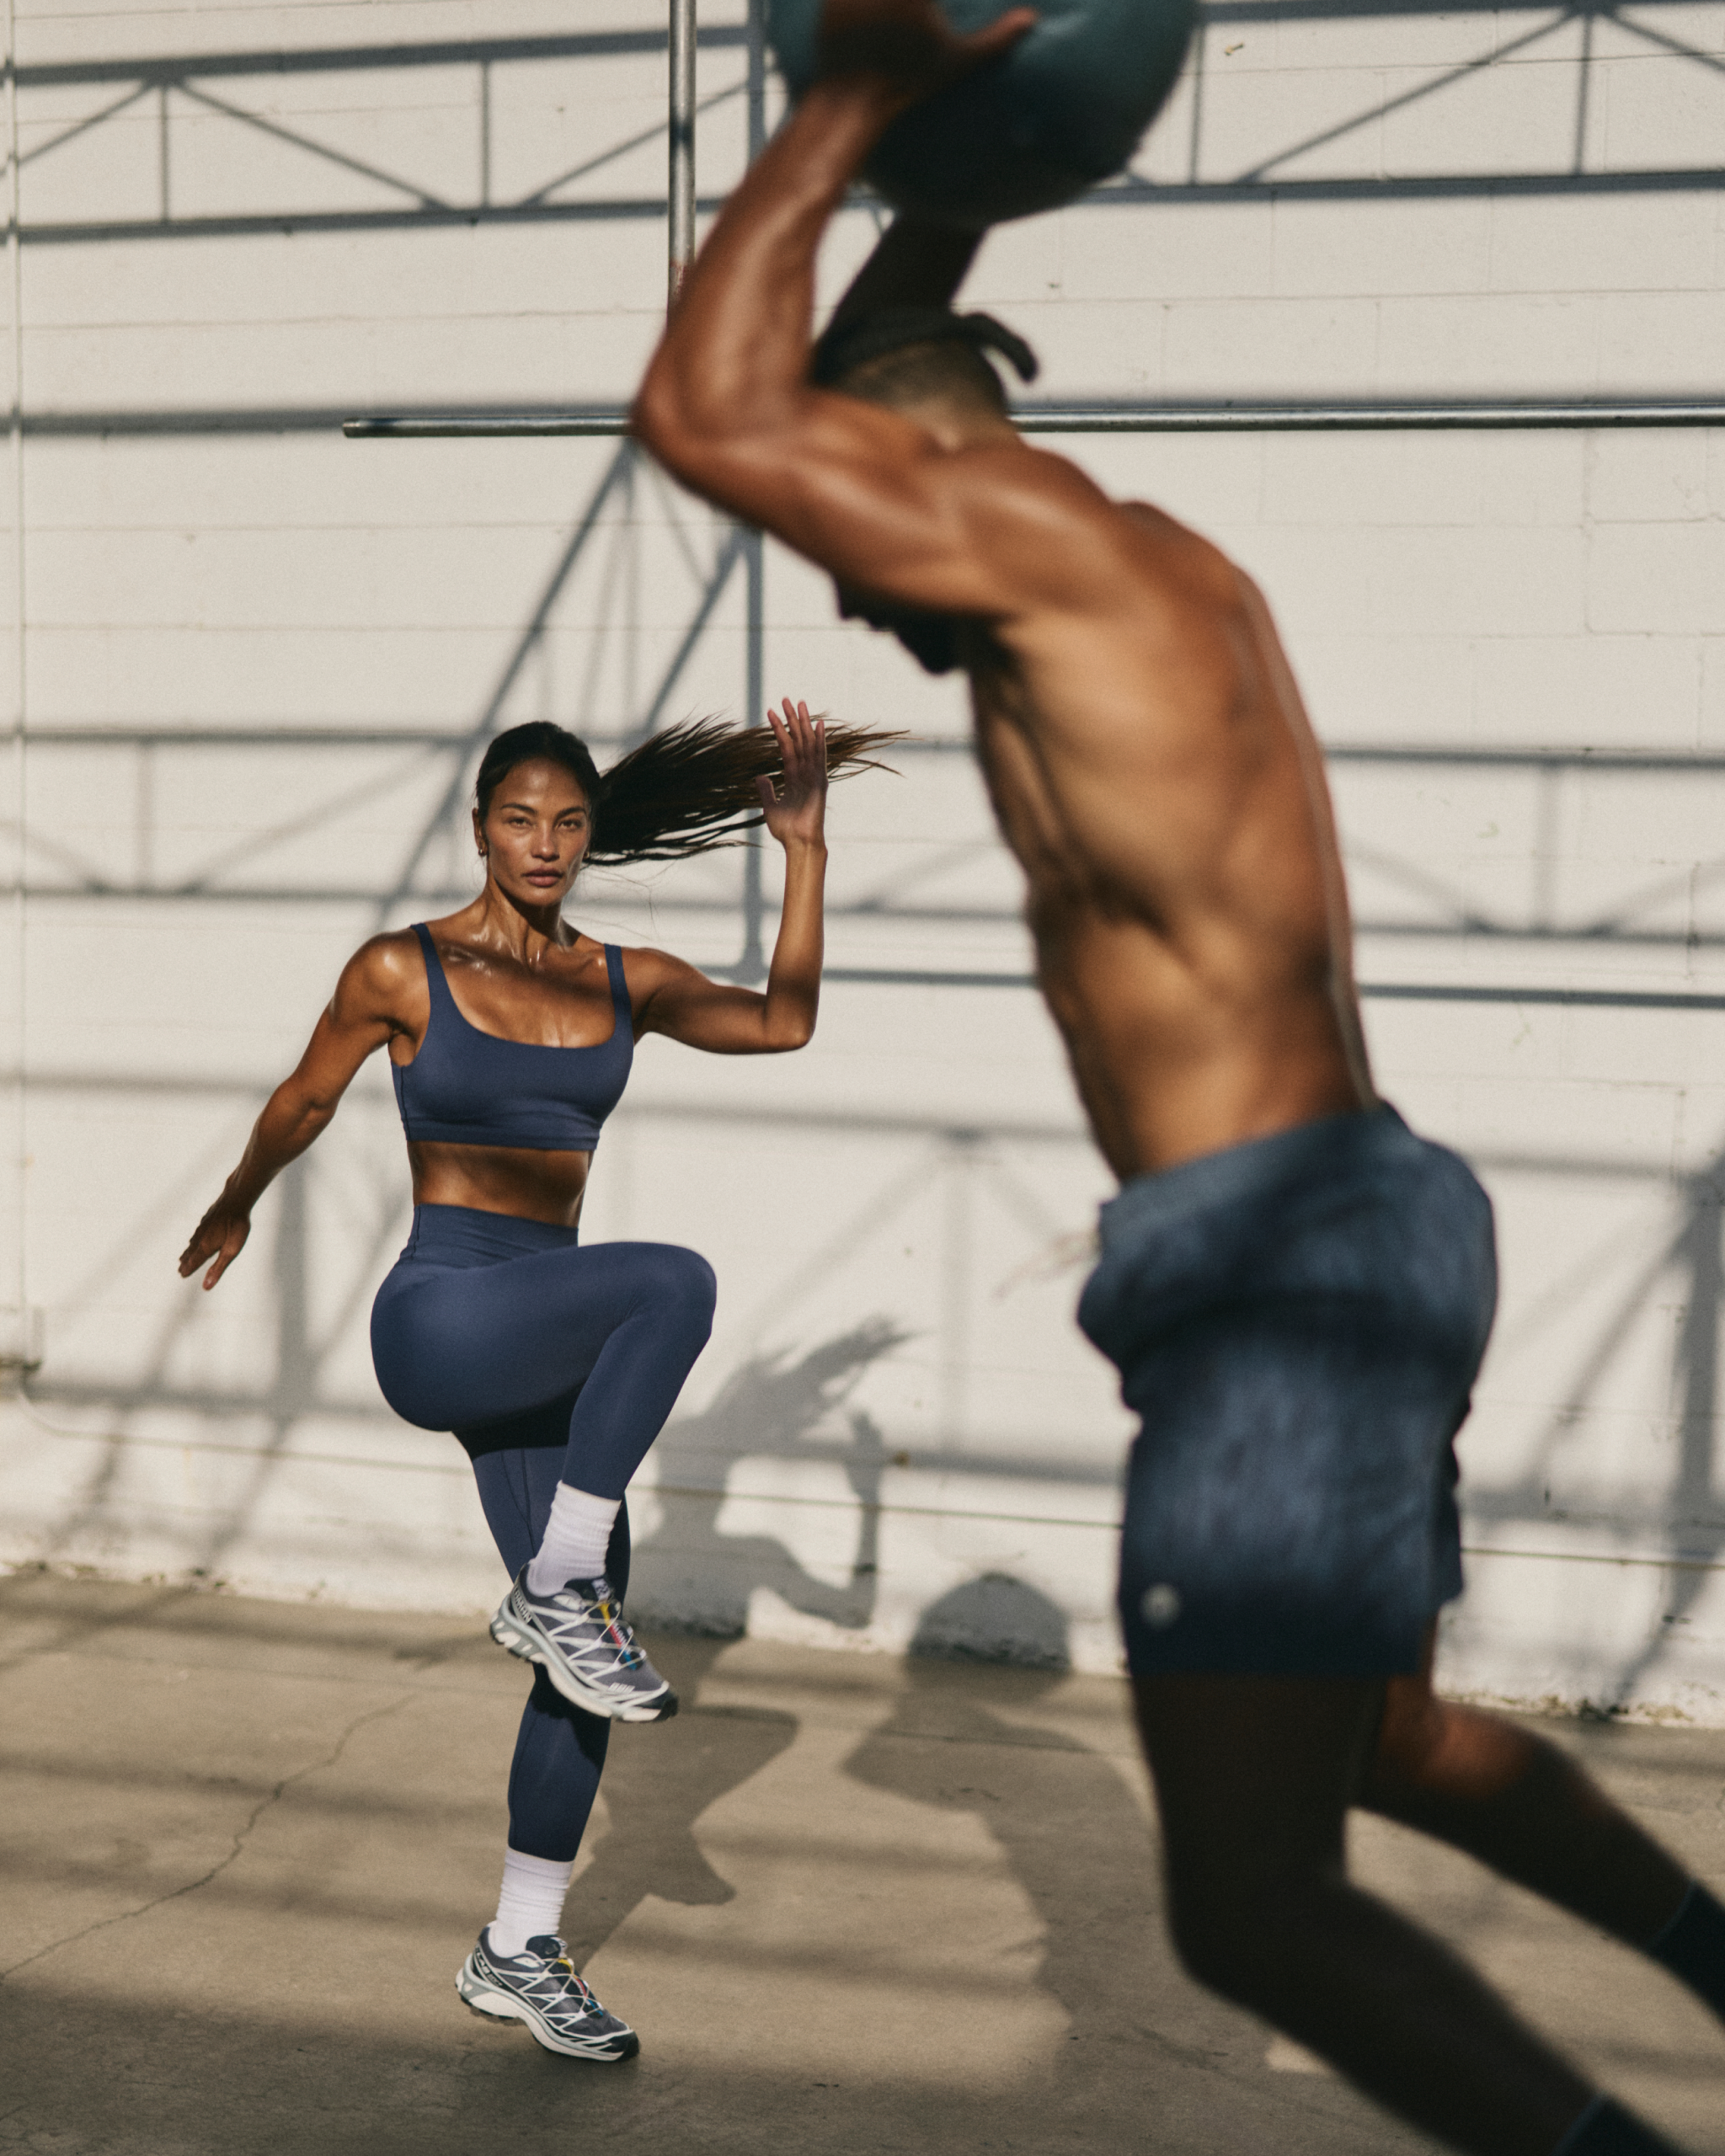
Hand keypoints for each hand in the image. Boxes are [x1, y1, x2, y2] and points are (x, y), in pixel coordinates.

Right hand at [178, 1193, 251, 1290]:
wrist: (236, 1199)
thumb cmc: (236, 1225)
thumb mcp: (231, 1250)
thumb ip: (219, 1268)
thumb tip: (206, 1286)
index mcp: (206, 1247)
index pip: (194, 1262)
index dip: (189, 1269)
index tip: (182, 1275)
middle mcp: (201, 1237)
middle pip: (191, 1253)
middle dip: (186, 1262)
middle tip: (180, 1270)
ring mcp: (203, 1227)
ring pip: (192, 1242)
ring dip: (187, 1251)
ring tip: (182, 1258)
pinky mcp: (207, 1219)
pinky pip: (197, 1233)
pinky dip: (192, 1239)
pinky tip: (194, 1238)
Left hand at [758, 698, 827, 849]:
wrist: (798, 843)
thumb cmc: (787, 830)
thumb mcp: (770, 807)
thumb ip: (766, 791)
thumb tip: (759, 777)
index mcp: (794, 778)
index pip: (787, 747)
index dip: (780, 730)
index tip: (772, 712)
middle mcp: (805, 773)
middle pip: (799, 740)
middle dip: (793, 719)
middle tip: (787, 698)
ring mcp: (813, 776)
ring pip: (808, 744)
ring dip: (803, 723)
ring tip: (798, 703)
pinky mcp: (819, 782)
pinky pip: (819, 757)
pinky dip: (819, 741)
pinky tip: (817, 725)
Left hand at [817, 0, 1036, 103]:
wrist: (856, 98)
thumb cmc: (910, 81)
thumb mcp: (958, 60)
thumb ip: (995, 38)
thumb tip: (1031, 20)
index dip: (926, 1)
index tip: (928, 7)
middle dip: (913, 3)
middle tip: (916, 10)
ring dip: (886, 3)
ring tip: (896, 17)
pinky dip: (853, 3)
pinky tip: (870, 18)